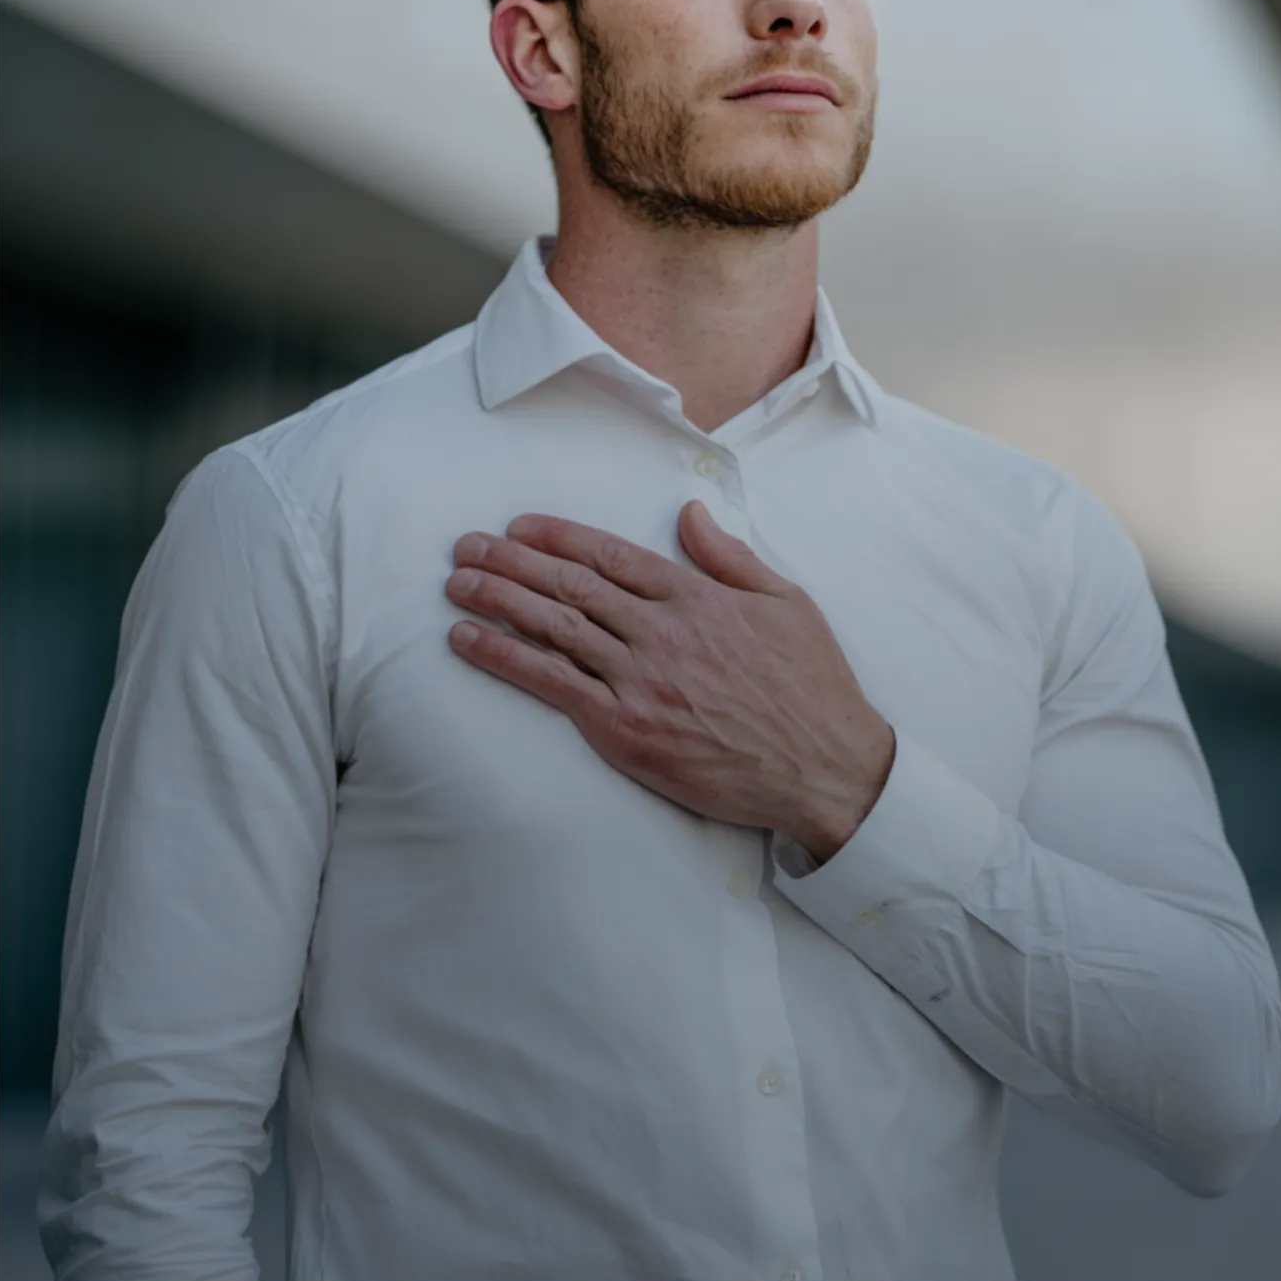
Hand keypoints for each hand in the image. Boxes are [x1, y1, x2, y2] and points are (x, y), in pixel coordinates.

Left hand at [444, 500, 894, 860]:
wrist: (823, 767)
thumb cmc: (811, 687)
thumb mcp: (787, 602)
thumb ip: (731, 556)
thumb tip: (689, 513)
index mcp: (697, 597)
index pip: (612, 556)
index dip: (558, 538)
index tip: (519, 526)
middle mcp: (661, 632)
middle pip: (571, 586)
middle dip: (511, 561)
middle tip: (465, 546)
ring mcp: (640, 680)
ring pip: (554, 627)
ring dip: (497, 600)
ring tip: (456, 583)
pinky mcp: (625, 729)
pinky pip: (553, 685)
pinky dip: (504, 658)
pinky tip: (469, 641)